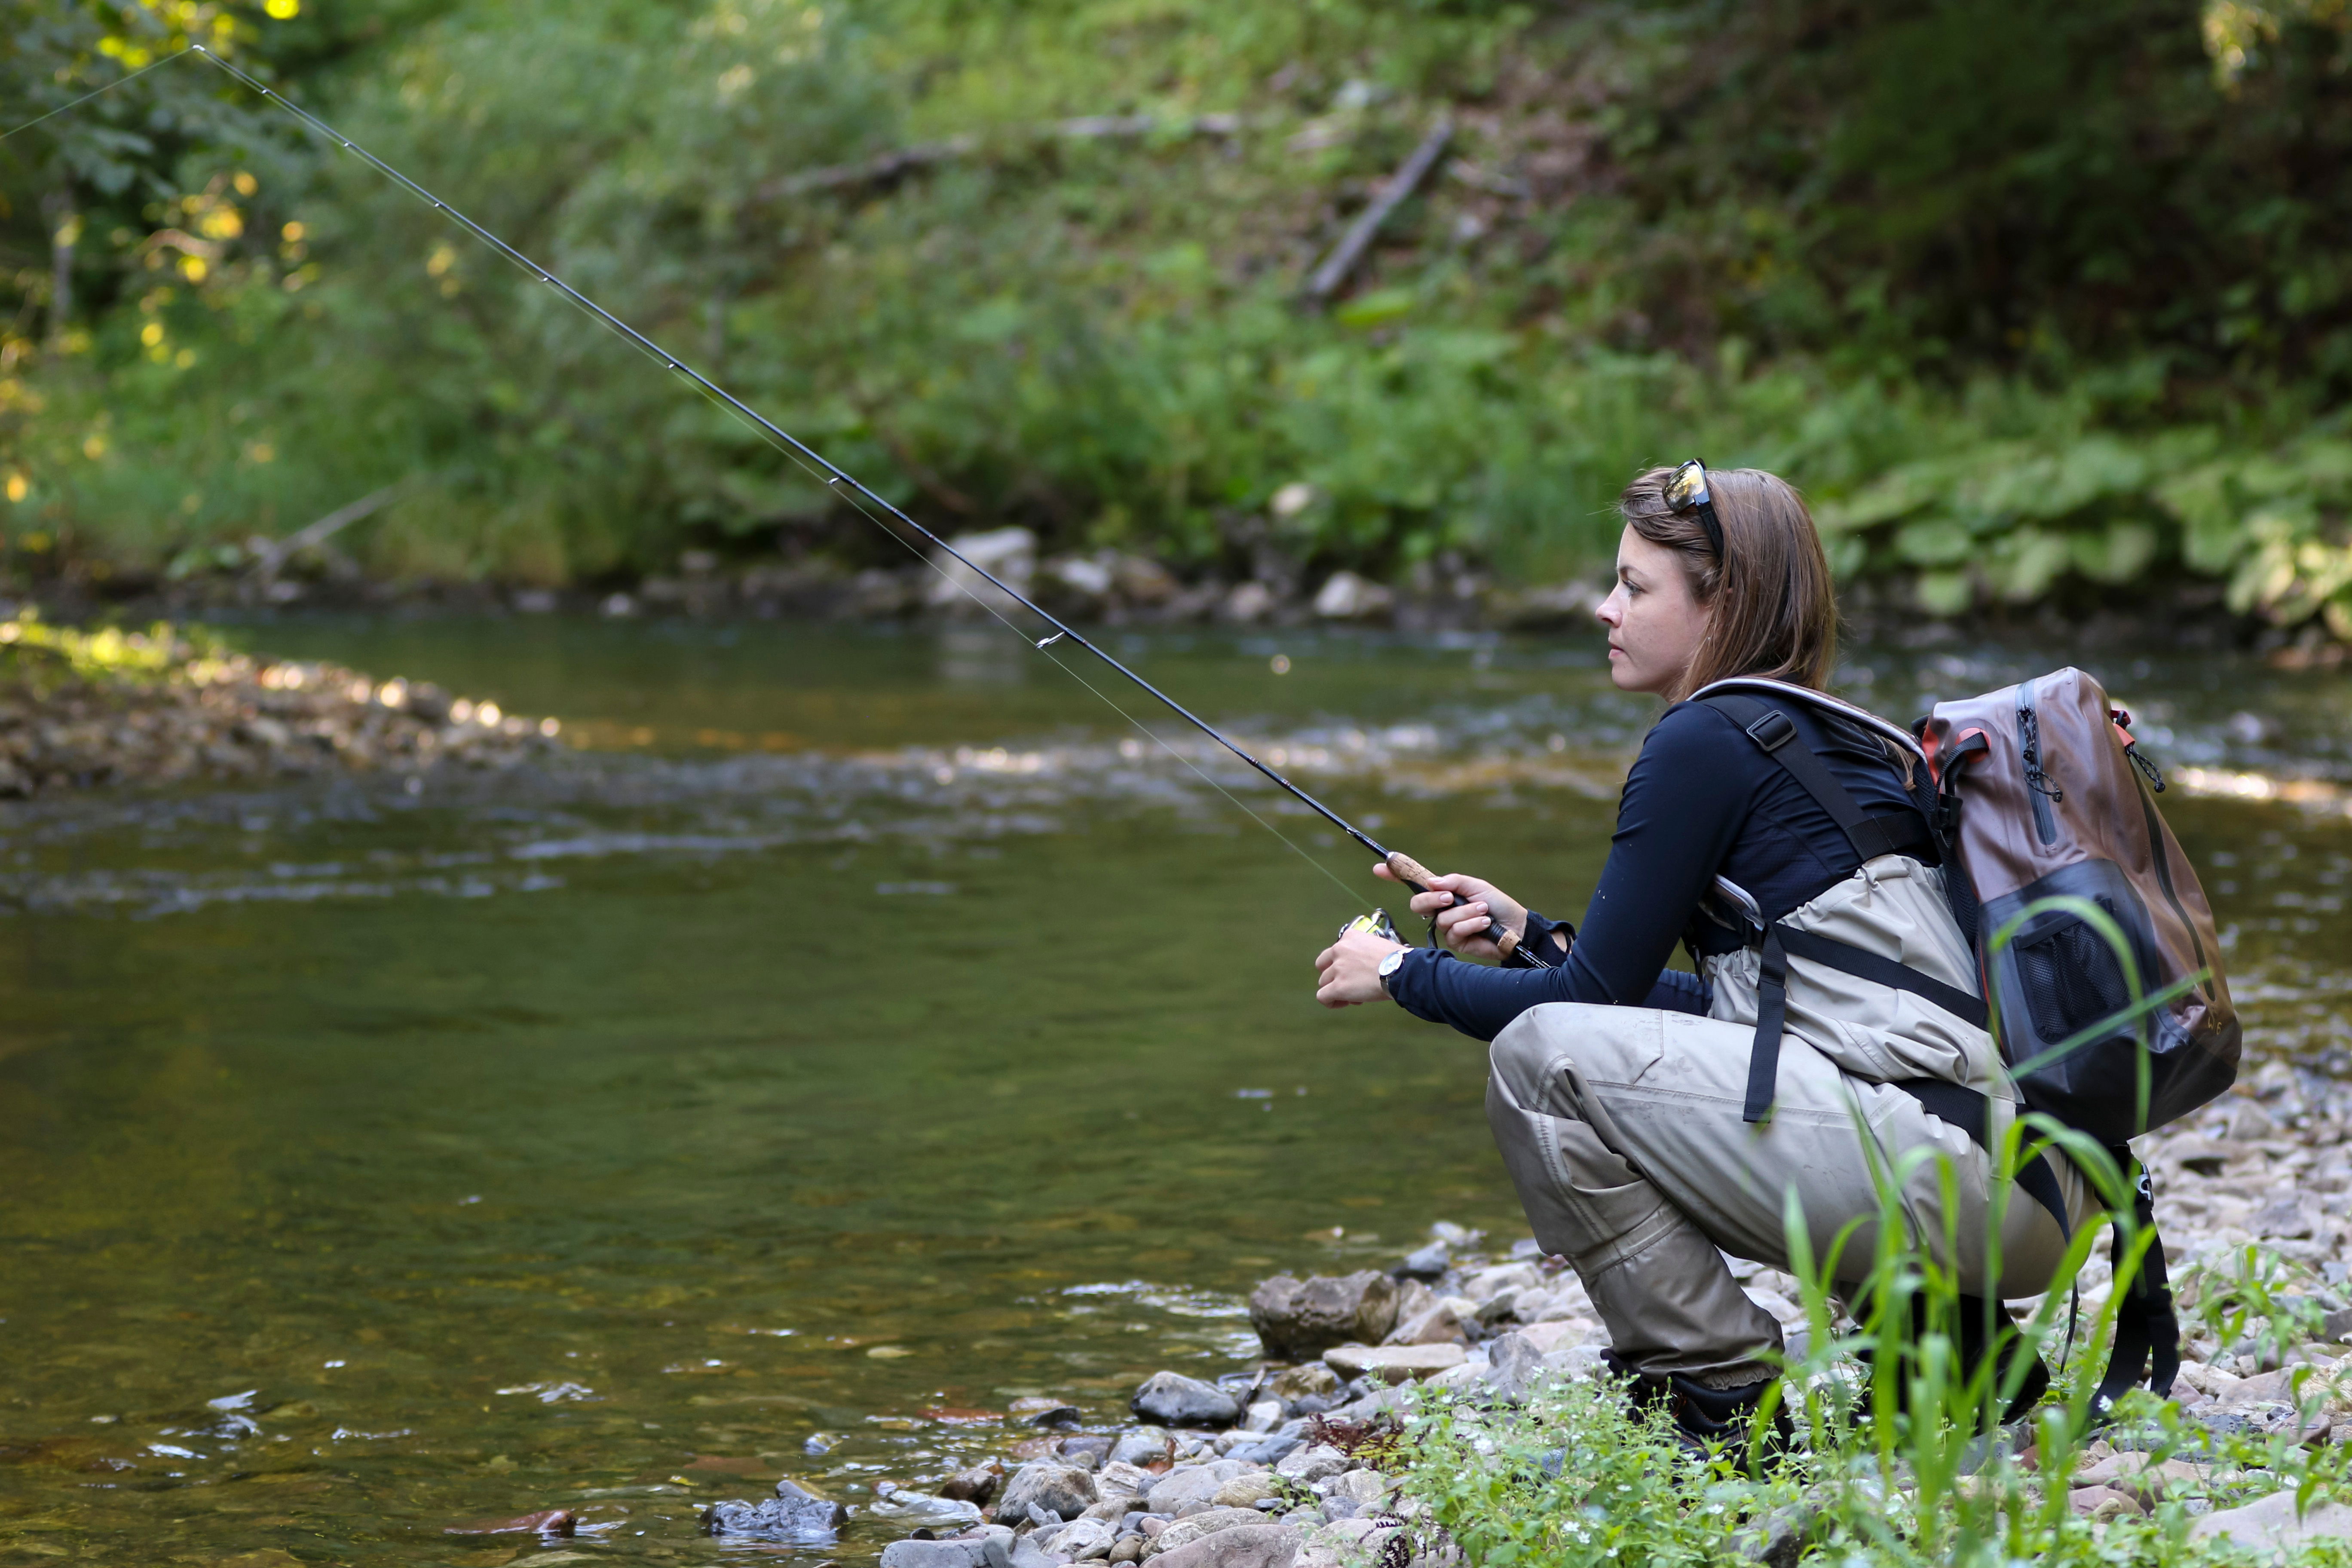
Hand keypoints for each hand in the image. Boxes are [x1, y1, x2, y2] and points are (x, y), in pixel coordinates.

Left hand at [1315, 927, 1404, 1007]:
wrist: (1402, 970)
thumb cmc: (1397, 960)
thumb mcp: (1377, 945)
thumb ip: (1363, 952)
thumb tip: (1363, 968)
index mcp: (1349, 937)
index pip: (1336, 952)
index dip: (1343, 964)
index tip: (1356, 973)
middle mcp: (1339, 949)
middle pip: (1325, 966)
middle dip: (1335, 976)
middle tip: (1350, 985)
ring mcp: (1338, 968)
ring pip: (1324, 982)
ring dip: (1336, 990)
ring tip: (1354, 997)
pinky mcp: (1338, 986)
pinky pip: (1322, 997)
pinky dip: (1330, 1002)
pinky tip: (1342, 1003)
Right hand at [1375, 862, 1527, 962]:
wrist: (1516, 926)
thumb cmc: (1498, 904)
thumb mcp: (1476, 886)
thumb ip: (1453, 882)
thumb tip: (1432, 883)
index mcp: (1444, 892)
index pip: (1416, 883)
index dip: (1397, 875)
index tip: (1379, 867)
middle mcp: (1442, 909)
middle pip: (1418, 903)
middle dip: (1432, 899)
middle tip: (1450, 898)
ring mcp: (1447, 927)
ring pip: (1442, 918)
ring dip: (1465, 912)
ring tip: (1483, 911)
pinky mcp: (1456, 942)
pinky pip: (1454, 931)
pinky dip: (1471, 924)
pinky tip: (1484, 924)